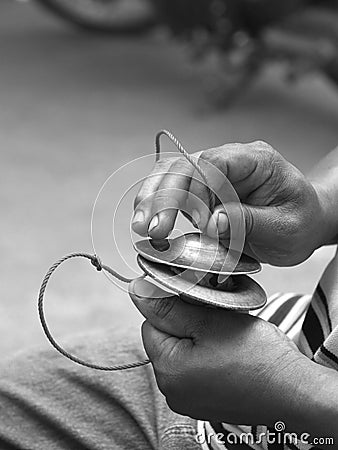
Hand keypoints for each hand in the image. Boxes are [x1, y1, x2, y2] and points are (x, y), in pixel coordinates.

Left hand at [129, 278, 311, 425]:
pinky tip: (228, 351)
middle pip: (166, 340)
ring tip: (225, 334)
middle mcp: (172, 391)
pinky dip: (207, 354)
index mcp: (167, 371)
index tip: (196, 302)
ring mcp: (189, 400)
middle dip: (185, 322)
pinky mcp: (204, 402)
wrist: (294, 391)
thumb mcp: (209, 322)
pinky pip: (195, 368)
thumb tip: (137, 290)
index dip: (172, 307)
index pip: (150, 325)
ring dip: (198, 337)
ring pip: (182, 352)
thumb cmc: (256, 356)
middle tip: (214, 316)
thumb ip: (169, 308)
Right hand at [132, 140, 325, 265]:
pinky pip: (175, 192)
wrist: (303, 221)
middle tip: (152, 228)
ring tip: (142, 227)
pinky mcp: (203, 191)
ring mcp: (214, 174)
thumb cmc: (300, 220)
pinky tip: (150, 223)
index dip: (199, 190)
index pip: (214, 163)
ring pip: (172, 175)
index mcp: (256, 160)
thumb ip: (249, 222)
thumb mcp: (286, 227)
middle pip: (185, 166)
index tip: (199, 223)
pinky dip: (159, 207)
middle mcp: (230, 160)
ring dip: (154, 200)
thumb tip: (211, 222)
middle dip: (165, 197)